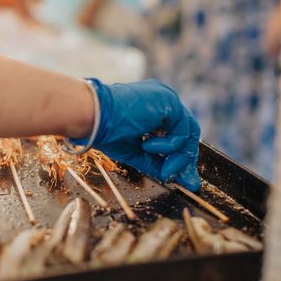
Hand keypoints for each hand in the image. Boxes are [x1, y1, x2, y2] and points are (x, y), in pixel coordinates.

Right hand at [71, 78, 200, 190]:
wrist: (93, 116)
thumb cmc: (105, 130)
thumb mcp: (134, 152)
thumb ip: (155, 162)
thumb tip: (171, 177)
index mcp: (153, 108)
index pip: (176, 132)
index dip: (179, 156)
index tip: (179, 177)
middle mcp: (163, 100)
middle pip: (186, 133)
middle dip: (185, 160)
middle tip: (186, 181)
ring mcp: (167, 99)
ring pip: (187, 133)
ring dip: (177, 157)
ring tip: (162, 168)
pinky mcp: (169, 102)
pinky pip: (182, 131)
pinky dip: (169, 146)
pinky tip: (146, 146)